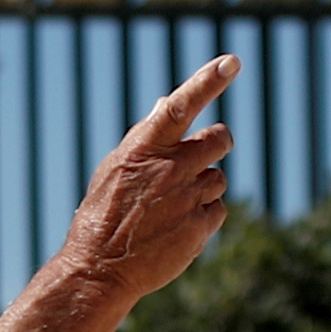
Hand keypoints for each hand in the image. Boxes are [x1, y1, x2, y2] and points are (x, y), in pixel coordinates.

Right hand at [56, 55, 237, 301]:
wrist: (99, 270)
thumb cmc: (102, 216)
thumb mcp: (115, 169)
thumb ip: (145, 137)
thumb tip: (167, 104)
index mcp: (145, 148)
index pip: (181, 104)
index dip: (208, 80)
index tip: (231, 61)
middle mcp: (171, 168)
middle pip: (220, 139)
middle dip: (216, 144)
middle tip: (199, 158)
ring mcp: (187, 198)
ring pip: (218, 178)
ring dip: (203, 187)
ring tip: (172, 207)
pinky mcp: (200, 228)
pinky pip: (217, 209)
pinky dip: (203, 215)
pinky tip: (177, 227)